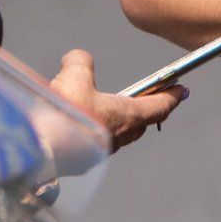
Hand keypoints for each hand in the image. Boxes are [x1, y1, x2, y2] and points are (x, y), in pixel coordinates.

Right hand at [49, 48, 185, 151]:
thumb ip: (81, 61)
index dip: (171, 97)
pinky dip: (94, 132)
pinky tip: (79, 124)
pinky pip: (94, 144)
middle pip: (140, 124)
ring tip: (108, 110)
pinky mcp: (80, 161)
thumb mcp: (74, 73)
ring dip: (118, 122)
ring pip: (117, 135)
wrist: (38, 148)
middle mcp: (118, 137)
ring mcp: (99, 153)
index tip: (182, 91)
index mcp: (126, 116)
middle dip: (146, 111)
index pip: (158, 107)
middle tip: (149, 100)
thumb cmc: (63, 111)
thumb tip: (76, 59)